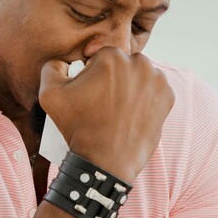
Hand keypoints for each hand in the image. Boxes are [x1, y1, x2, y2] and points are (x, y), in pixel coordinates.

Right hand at [38, 47, 174, 182]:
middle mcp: (139, 63)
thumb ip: (52, 66)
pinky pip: (153, 90)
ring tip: (118, 108)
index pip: (100, 55)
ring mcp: (157, 81)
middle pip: (122, 63)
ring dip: (130, 85)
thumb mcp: (49, 94)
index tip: (89, 92)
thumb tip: (64, 62)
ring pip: (139, 75)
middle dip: (113, 77)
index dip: (92, 73)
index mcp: (112, 56)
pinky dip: (145, 98)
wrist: (105, 162)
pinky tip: (132, 113)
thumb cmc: (78, 127)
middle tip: (102, 102)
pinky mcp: (168, 98)